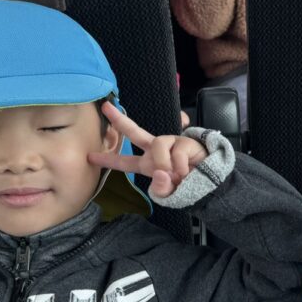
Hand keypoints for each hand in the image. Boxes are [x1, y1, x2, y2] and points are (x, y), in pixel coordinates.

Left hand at [88, 102, 207, 197]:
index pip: (124, 162)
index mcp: (147, 164)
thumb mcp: (170, 193)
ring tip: (177, 175)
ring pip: (158, 146)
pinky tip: (188, 171)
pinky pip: (176, 153)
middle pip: (135, 132)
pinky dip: (181, 167)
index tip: (90, 156)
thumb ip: (160, 188)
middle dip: (119, 120)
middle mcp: (156, 150)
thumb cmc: (188, 186)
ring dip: (166, 164)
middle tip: (106, 107)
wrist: (211, 182)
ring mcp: (170, 143)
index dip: (108, 159)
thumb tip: (160, 172)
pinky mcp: (184, 141)